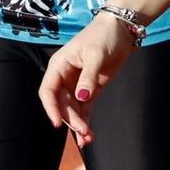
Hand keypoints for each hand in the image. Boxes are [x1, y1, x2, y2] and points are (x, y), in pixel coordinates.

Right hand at [38, 14, 137, 144]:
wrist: (122, 29)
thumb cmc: (104, 35)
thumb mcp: (95, 54)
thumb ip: (88, 77)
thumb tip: (81, 98)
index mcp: (59, 66)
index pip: (48, 91)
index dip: (51, 108)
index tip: (58, 123)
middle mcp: (65, 77)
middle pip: (62, 104)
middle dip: (71, 119)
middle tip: (82, 131)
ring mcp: (78, 84)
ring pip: (73, 109)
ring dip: (78, 124)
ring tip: (87, 139)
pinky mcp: (91, 88)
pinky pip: (85, 108)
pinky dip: (86, 121)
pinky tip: (88, 136)